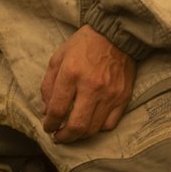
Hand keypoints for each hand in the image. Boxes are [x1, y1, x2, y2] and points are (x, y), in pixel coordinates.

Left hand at [40, 26, 134, 141]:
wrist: (116, 34)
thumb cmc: (84, 45)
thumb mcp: (58, 58)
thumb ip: (48, 85)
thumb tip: (47, 111)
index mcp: (71, 73)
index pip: (57, 110)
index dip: (50, 124)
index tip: (48, 127)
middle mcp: (92, 86)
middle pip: (76, 126)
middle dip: (64, 137)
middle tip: (59, 137)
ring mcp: (110, 93)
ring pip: (93, 128)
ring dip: (79, 136)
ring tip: (73, 133)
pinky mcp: (123, 97)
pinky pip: (110, 123)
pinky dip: (98, 128)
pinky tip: (91, 123)